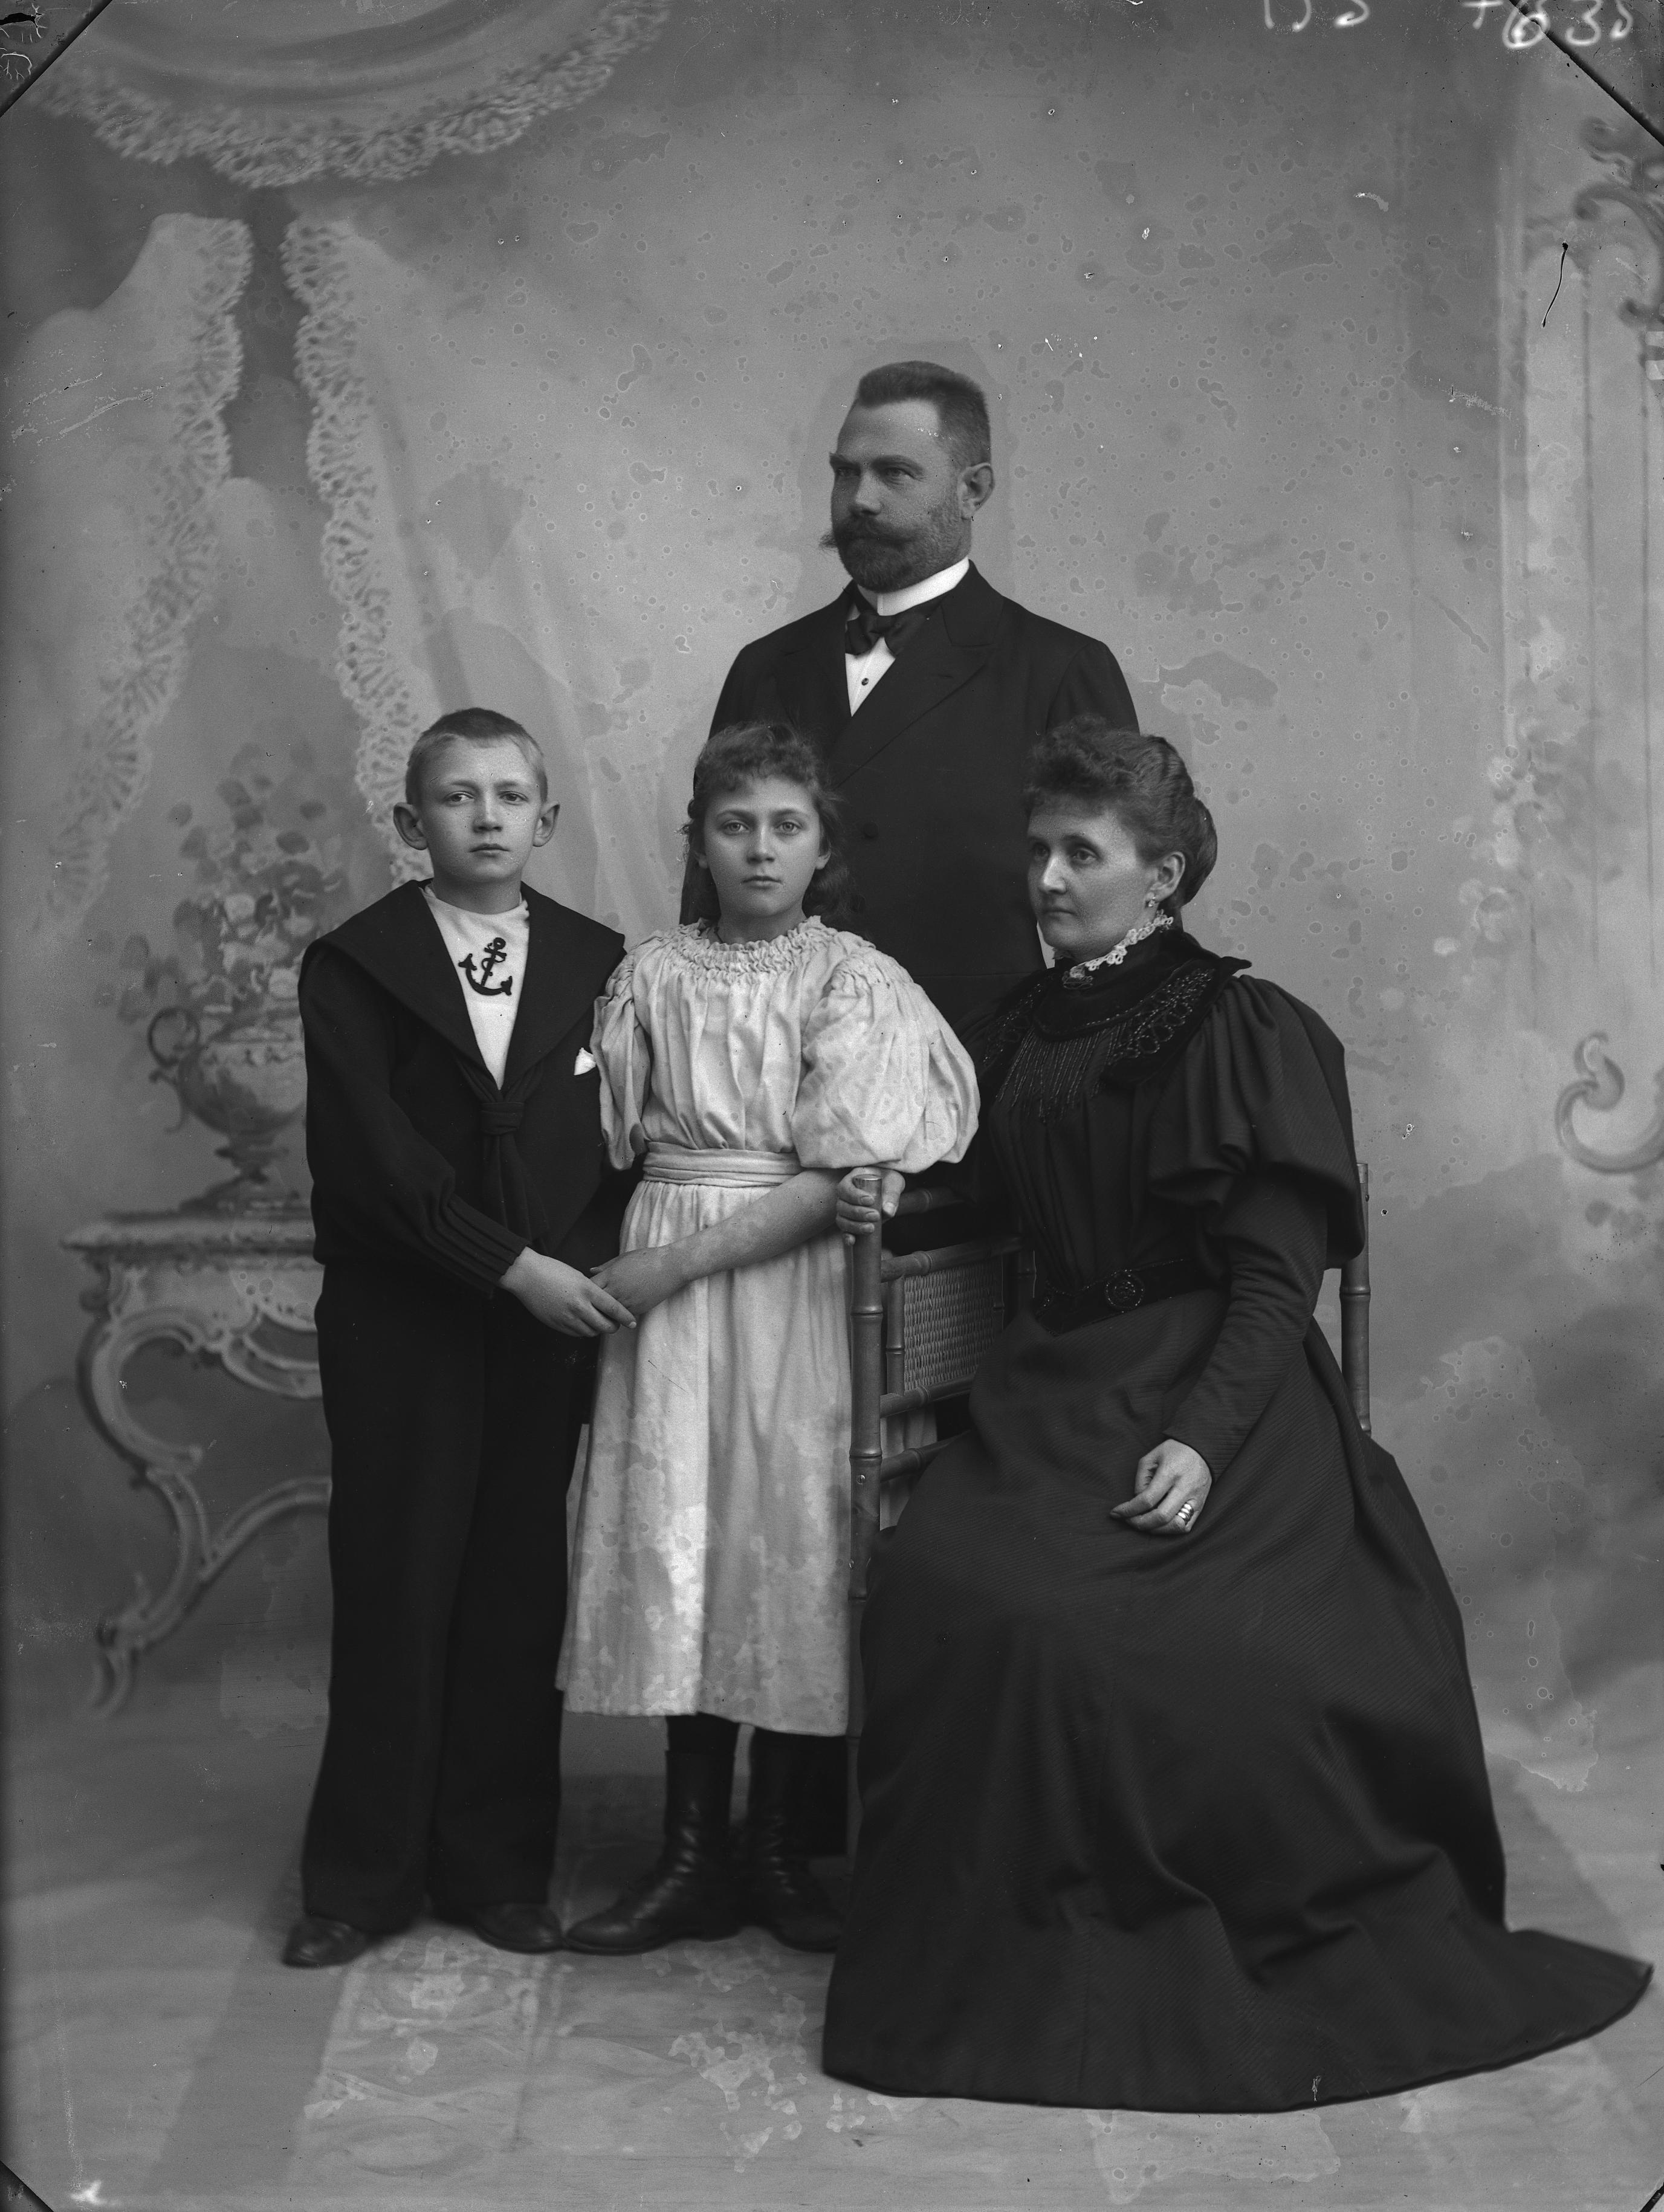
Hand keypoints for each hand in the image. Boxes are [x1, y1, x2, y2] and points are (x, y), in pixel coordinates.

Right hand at [499, 1249, 635, 1336]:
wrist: (526, 1275)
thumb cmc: (553, 1270)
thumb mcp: (578, 1276)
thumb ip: (592, 1291)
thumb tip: (604, 1304)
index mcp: (587, 1290)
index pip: (613, 1308)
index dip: (625, 1317)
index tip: (633, 1322)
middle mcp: (579, 1306)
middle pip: (605, 1326)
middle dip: (613, 1327)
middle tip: (614, 1324)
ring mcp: (567, 1317)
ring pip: (591, 1332)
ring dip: (597, 1329)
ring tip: (598, 1322)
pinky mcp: (557, 1324)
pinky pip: (577, 1333)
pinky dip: (584, 1330)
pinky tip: (583, 1323)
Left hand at [589, 1245, 691, 1318]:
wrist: (671, 1267)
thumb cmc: (647, 1258)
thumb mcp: (623, 1258)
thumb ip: (605, 1267)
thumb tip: (591, 1271)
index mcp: (611, 1275)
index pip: (589, 1288)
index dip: (586, 1291)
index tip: (586, 1292)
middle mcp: (617, 1289)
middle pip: (595, 1304)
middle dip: (592, 1305)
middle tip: (589, 1307)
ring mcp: (628, 1301)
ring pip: (609, 1313)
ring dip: (605, 1313)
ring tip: (600, 1313)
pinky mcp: (638, 1309)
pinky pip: (623, 1316)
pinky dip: (619, 1315)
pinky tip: (618, 1313)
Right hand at [837, 1167, 904, 1239]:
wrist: (888, 1187)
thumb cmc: (888, 1180)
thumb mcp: (893, 1182)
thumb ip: (892, 1194)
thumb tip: (888, 1212)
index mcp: (850, 1181)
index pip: (845, 1189)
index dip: (855, 1196)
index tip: (870, 1200)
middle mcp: (844, 1196)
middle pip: (842, 1206)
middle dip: (858, 1213)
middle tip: (875, 1216)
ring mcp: (845, 1210)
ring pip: (841, 1220)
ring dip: (854, 1226)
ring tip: (871, 1228)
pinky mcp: (850, 1222)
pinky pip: (844, 1230)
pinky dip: (846, 1236)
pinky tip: (852, 1241)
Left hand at [1111, 1438, 1211, 1537]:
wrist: (1203, 1448)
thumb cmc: (1174, 1451)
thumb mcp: (1151, 1457)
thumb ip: (1141, 1479)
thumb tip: (1136, 1501)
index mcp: (1170, 1473)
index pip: (1147, 1499)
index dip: (1129, 1510)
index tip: (1116, 1513)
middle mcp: (1184, 1488)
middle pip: (1161, 1516)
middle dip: (1140, 1523)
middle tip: (1128, 1521)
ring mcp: (1195, 1498)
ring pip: (1175, 1526)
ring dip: (1155, 1530)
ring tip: (1143, 1523)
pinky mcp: (1201, 1505)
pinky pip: (1186, 1526)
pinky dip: (1170, 1530)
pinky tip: (1159, 1525)